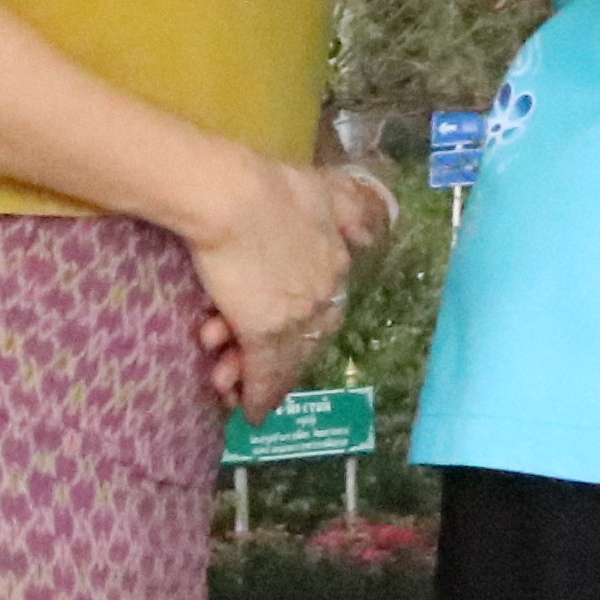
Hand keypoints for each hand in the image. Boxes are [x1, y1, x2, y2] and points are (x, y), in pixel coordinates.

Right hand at [174, 153, 353, 422]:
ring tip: (226, 384)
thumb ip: (349, 212)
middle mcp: (321, 293)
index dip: (301, 322)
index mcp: (335, 260)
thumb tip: (372, 234)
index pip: (325, 305)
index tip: (279, 328)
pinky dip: (258, 395)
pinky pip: (265, 374)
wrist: (232, 196)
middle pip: (305, 337)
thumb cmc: (264, 186)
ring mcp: (294, 316)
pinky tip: (249, 413)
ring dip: (252, 375)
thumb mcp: (322, 191)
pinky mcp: (265, 332)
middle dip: (278, 355)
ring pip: (282, 358)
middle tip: (246, 363)